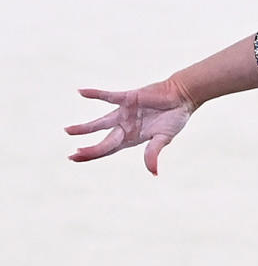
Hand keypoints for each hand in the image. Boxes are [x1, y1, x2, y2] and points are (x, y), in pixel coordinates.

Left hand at [65, 79, 195, 174]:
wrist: (181, 97)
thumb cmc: (175, 118)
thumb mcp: (164, 138)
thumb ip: (154, 153)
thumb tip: (153, 172)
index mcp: (132, 138)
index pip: (109, 149)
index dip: (93, 155)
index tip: (77, 158)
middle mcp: (125, 126)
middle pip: (103, 141)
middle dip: (88, 150)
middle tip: (72, 156)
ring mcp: (124, 112)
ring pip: (100, 122)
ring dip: (85, 128)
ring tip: (68, 131)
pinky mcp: (128, 98)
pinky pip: (108, 96)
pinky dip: (95, 94)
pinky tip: (81, 92)